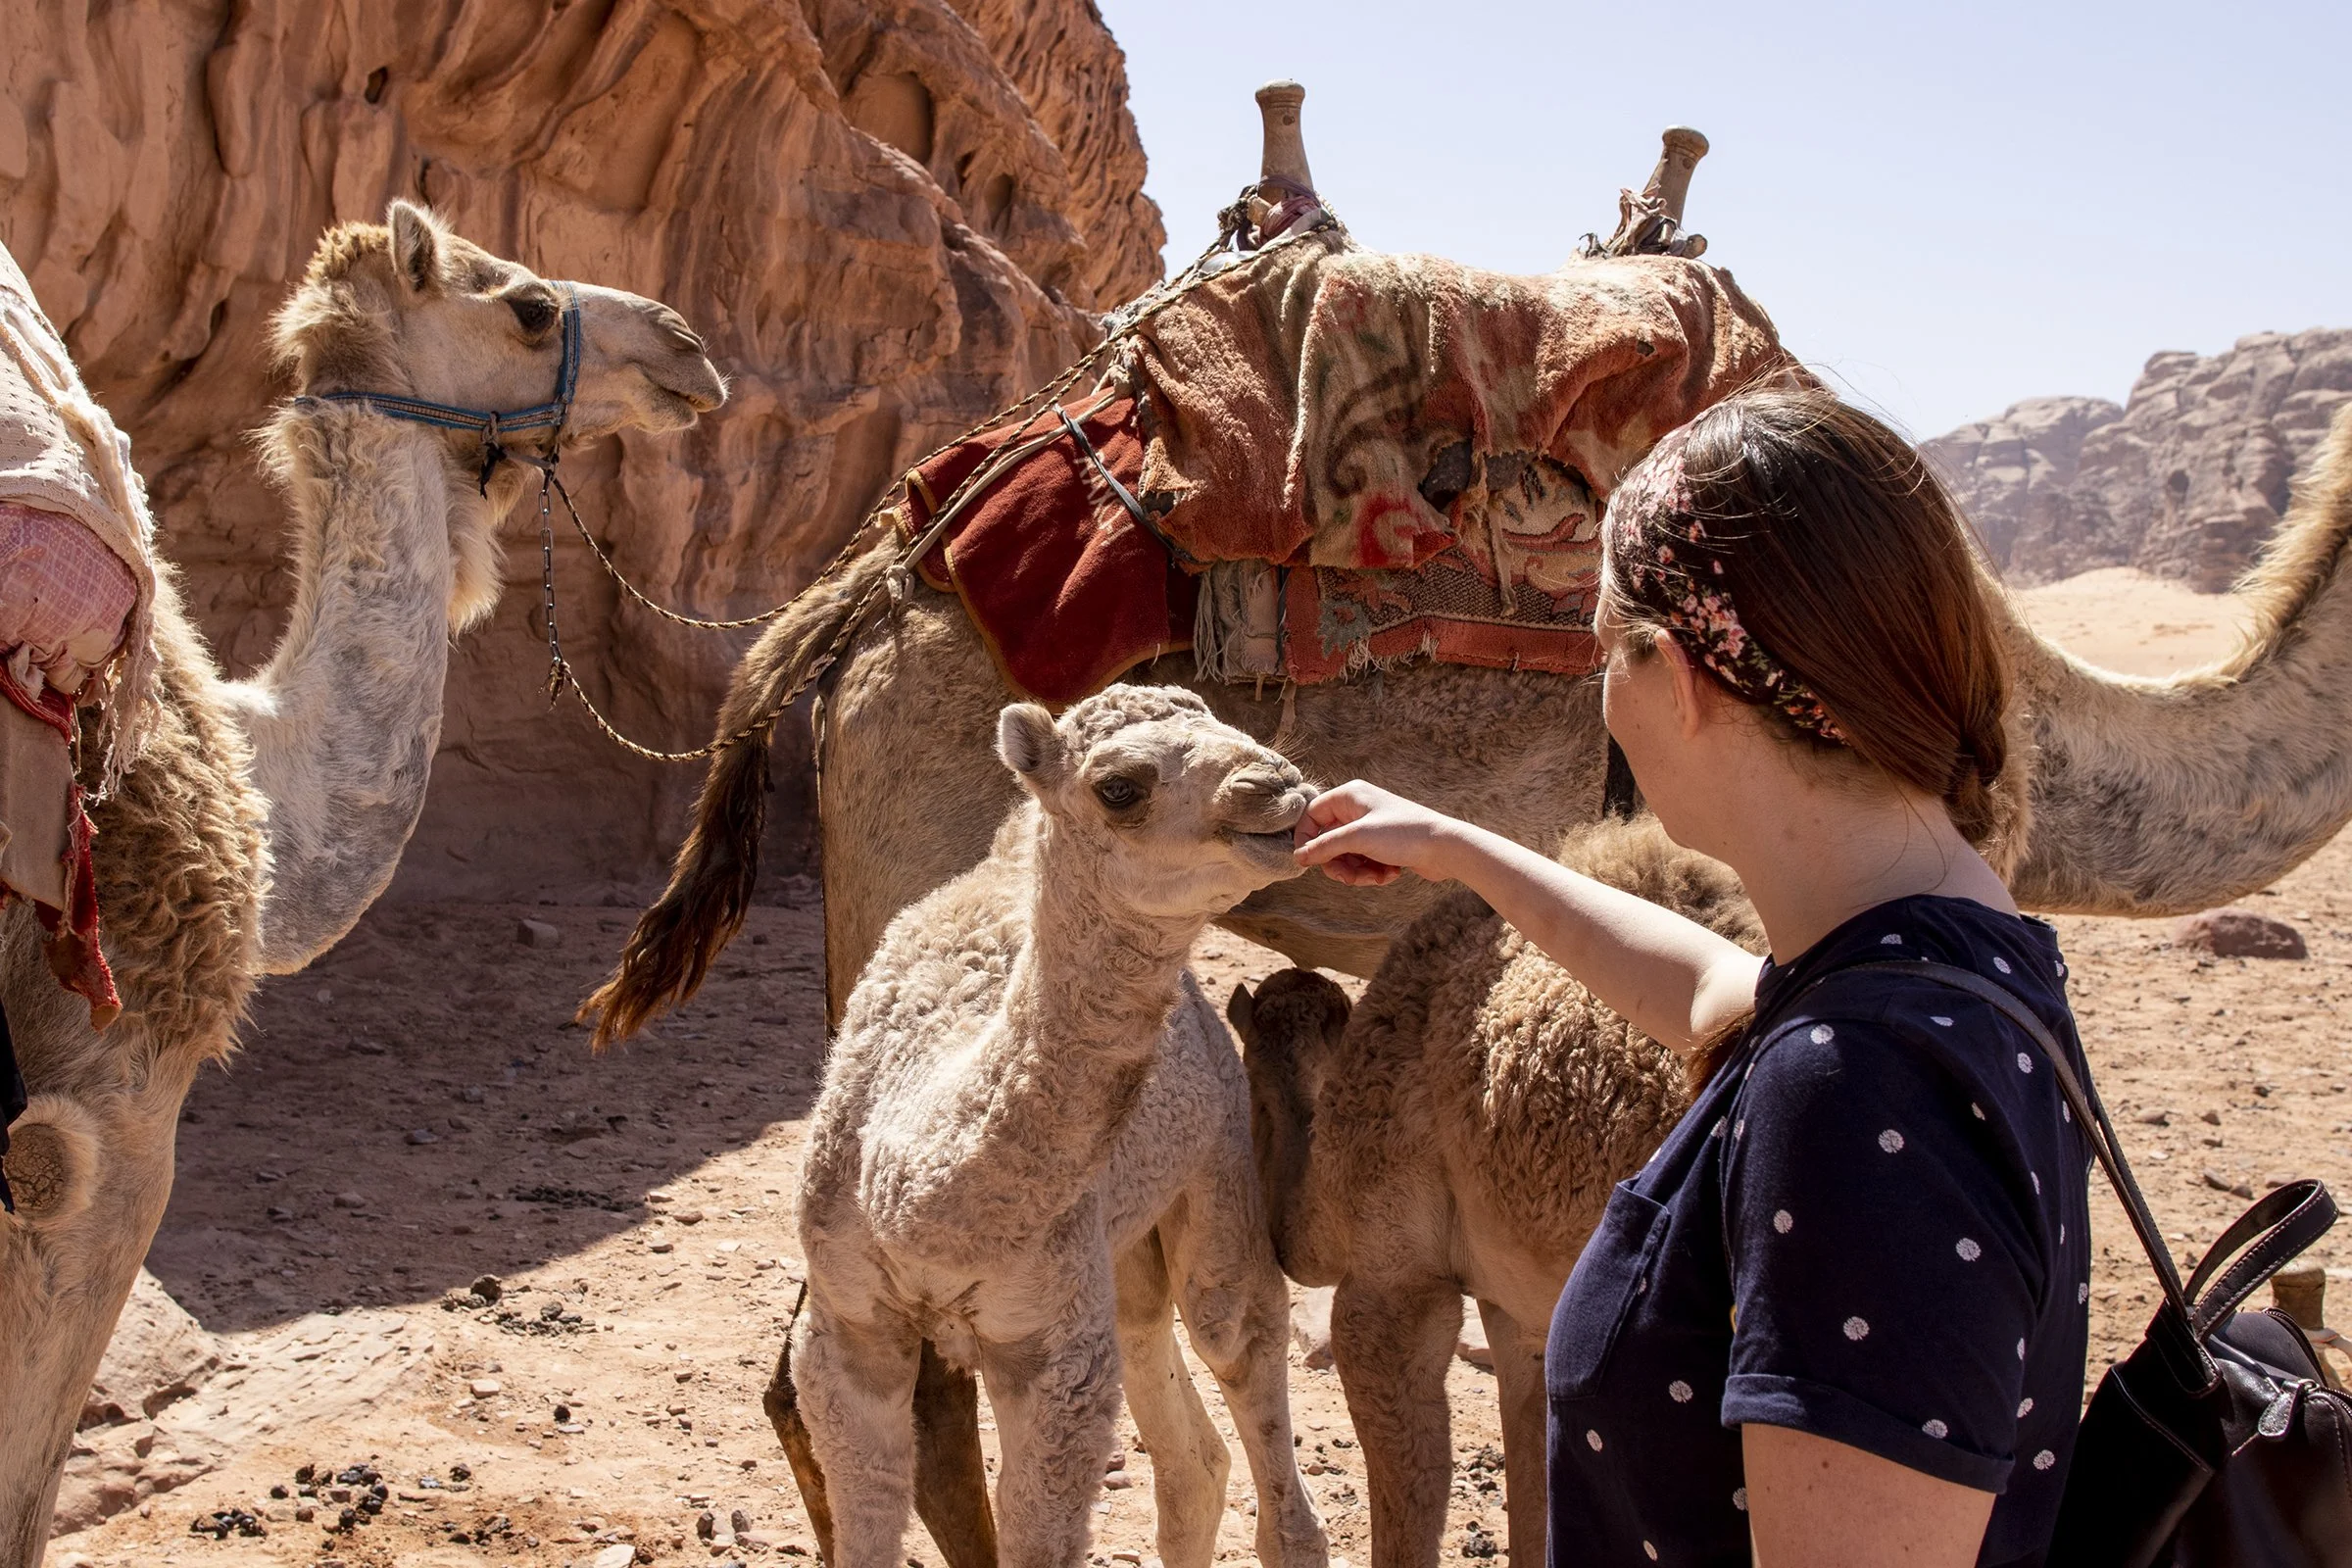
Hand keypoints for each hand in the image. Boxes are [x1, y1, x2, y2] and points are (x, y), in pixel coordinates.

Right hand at [1292, 780, 1459, 885]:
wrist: (1445, 848)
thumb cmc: (1403, 834)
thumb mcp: (1358, 839)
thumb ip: (1324, 847)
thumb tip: (1297, 856)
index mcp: (1349, 796)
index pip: (1312, 815)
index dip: (1307, 839)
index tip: (1308, 862)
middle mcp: (1358, 808)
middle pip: (1328, 841)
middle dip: (1339, 864)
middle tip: (1350, 879)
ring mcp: (1371, 827)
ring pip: (1346, 856)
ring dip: (1358, 872)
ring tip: (1378, 878)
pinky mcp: (1383, 844)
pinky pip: (1364, 862)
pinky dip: (1373, 872)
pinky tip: (1391, 875)